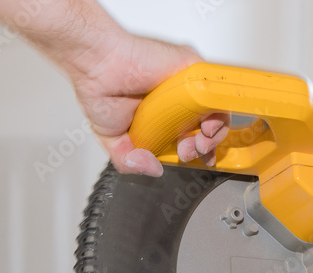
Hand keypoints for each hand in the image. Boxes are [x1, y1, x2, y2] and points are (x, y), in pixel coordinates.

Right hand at [71, 32, 229, 176]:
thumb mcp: (112, 137)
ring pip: (215, 111)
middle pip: (208, 127)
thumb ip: (128, 159)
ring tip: (200, 141)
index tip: (195, 160)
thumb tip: (152, 170)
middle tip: (191, 151)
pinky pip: (213, 90)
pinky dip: (216, 108)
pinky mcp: (191, 70)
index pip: (192, 137)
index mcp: (164, 118)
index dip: (198, 151)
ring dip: (214, 132)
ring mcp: (186, 87)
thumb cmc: (100, 89)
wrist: (95, 62)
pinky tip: (206, 122)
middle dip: (205, 146)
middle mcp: (178, 102)